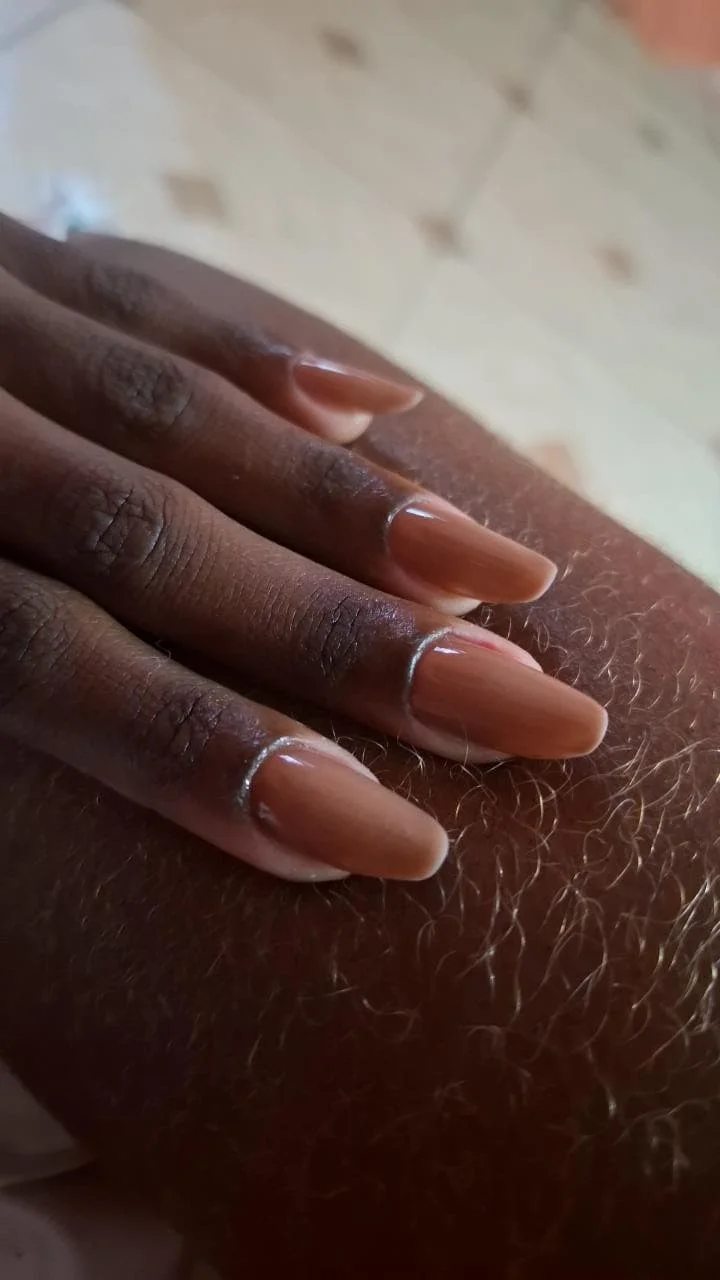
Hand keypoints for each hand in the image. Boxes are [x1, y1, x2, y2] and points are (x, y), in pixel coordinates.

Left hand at [0, 214, 606, 882]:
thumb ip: (8, 690)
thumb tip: (116, 875)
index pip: (47, 662)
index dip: (211, 757)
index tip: (385, 840)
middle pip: (151, 538)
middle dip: (347, 636)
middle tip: (525, 715)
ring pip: (177, 412)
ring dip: (351, 502)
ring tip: (504, 583)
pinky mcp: (0, 258)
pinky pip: (146, 297)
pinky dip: (265, 357)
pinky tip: (380, 404)